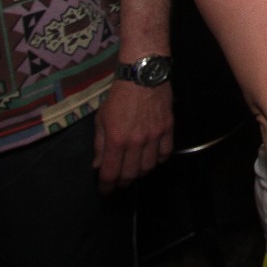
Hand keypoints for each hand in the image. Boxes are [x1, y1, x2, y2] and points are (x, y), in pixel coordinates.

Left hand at [93, 78, 173, 193]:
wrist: (143, 75)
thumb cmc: (118, 95)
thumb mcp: (101, 118)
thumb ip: (100, 144)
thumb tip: (98, 165)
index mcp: (116, 139)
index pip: (111, 173)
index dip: (107, 186)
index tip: (105, 191)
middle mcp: (136, 141)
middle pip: (131, 174)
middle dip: (123, 182)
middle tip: (120, 182)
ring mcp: (154, 136)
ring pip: (149, 167)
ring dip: (140, 173)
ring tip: (135, 170)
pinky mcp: (167, 128)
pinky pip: (165, 153)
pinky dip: (158, 160)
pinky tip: (152, 158)